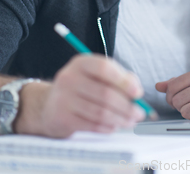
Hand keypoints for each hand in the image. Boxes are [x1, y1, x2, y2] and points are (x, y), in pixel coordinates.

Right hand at [14, 54, 145, 137]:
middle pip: (105, 93)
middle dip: (127, 106)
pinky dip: (108, 127)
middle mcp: (69, 78)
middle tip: (140, 113)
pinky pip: (92, 125)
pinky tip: (115, 126)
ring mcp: (63, 99)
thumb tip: (136, 90)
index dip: (123, 81)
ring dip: (120, 119)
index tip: (138, 93)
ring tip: (131, 121)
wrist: (49, 105)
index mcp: (81, 63)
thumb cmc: (81, 88)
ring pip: (100, 112)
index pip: (104, 68)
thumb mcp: (96, 75)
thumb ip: (119, 77)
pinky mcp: (62, 118)